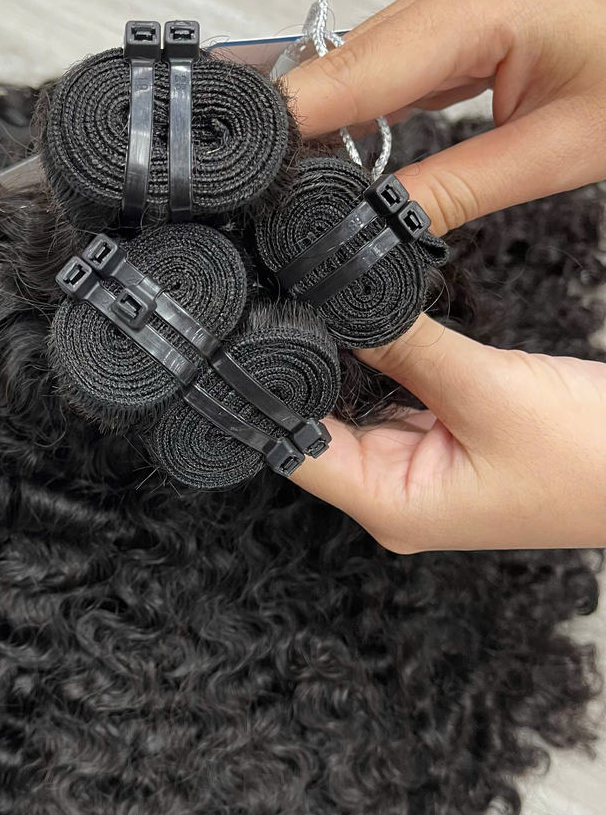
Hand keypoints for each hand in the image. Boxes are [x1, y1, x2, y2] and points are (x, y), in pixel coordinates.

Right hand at [281, 0, 605, 234]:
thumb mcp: (561, 147)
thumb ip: (458, 189)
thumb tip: (378, 230)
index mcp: (479, 2)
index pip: (348, 73)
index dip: (286, 127)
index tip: (244, 178)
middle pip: (335, 66)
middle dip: (295, 132)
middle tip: (266, 200)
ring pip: (351, 65)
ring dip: (324, 125)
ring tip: (299, 186)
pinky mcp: (451, 15)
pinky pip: (381, 63)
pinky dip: (357, 111)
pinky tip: (345, 153)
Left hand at [291, 314, 605, 551]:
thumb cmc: (592, 459)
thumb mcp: (488, 391)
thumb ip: (407, 348)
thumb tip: (342, 309)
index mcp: (392, 506)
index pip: (296, 453)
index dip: (264, 400)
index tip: (244, 345)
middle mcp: (392, 496)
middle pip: (315, 430)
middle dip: (299, 374)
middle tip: (274, 309)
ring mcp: (415, 472)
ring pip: (351, 412)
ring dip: (337, 367)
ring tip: (310, 309)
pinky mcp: (439, 446)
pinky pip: (389, 403)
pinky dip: (376, 368)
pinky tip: (360, 328)